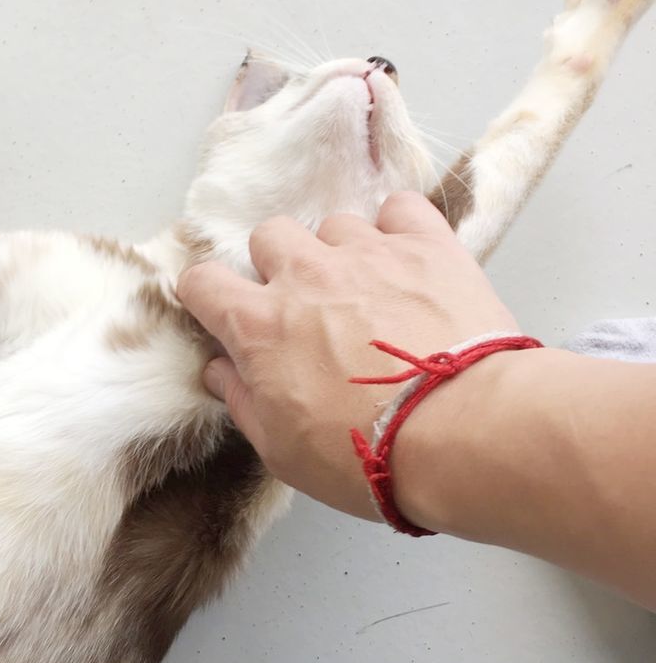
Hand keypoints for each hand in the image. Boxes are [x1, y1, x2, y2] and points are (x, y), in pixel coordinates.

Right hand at [176, 192, 518, 518]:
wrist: (460, 432)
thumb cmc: (363, 453)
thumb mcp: (281, 449)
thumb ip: (243, 401)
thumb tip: (220, 370)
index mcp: (259, 326)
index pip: (203, 282)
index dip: (208, 296)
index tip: (225, 313)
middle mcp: (305, 276)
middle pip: (269, 235)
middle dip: (279, 264)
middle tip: (306, 305)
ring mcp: (367, 254)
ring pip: (335, 224)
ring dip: (342, 252)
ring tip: (369, 291)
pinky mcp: (426, 246)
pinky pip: (400, 209)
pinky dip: (399, 228)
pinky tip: (408, 260)